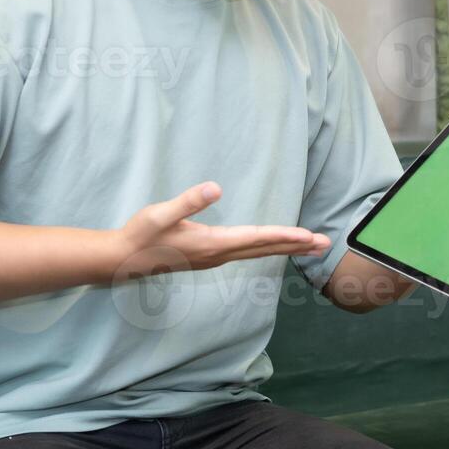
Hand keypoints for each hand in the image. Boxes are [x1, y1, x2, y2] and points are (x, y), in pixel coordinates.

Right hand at [109, 181, 330, 279]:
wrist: (122, 259)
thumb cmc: (141, 234)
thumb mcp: (161, 213)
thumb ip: (188, 201)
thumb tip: (215, 188)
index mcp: (212, 243)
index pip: (256, 239)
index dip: (284, 237)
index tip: (308, 236)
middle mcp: (218, 254)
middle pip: (265, 250)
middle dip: (296, 246)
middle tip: (326, 244)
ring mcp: (214, 258)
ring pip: (258, 254)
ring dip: (285, 249)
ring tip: (309, 246)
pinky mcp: (209, 257)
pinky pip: (247, 253)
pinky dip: (266, 249)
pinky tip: (272, 248)